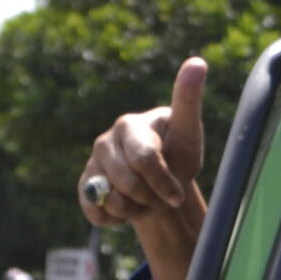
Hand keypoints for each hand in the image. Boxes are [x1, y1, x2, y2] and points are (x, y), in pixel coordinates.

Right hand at [81, 57, 208, 229]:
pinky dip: (116, 218)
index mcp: (129, 124)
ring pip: (111, 200)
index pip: (145, 159)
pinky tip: (129, 206)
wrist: (162, 186)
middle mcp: (104, 141)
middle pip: (127, 183)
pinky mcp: (83, 188)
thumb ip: (189, 100)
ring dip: (135, 208)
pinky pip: (96, 213)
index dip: (162, 182)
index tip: (178, 196)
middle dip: (151, 196)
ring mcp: (91, 165)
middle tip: (163, 194)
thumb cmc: (178, 154)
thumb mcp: (188, 130)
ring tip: (147, 197)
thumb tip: (197, 61)